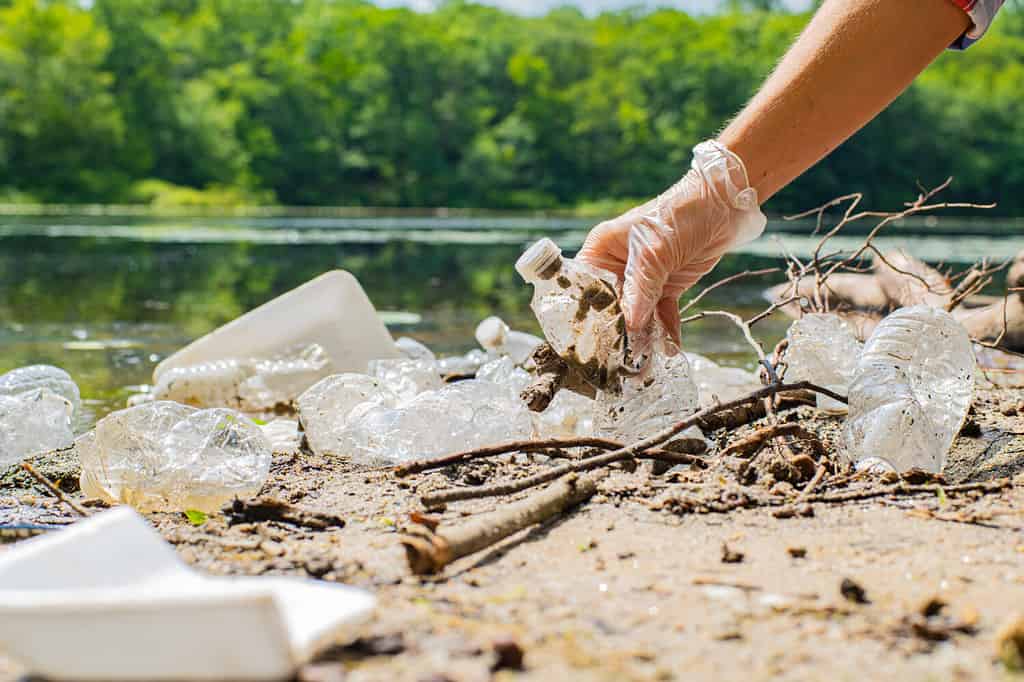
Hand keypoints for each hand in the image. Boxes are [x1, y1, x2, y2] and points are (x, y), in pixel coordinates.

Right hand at [577, 140, 765, 354]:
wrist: (725, 204)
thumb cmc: (680, 214)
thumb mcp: (656, 251)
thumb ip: (641, 288)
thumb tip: (631, 325)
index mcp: (601, 250)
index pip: (583, 287)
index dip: (584, 314)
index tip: (587, 342)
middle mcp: (616, 266)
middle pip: (609, 306)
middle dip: (616, 333)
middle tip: (619, 361)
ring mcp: (642, 278)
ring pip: (636, 315)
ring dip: (642, 337)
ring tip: (646, 363)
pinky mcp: (666, 286)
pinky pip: (661, 314)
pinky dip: (666, 331)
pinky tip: (669, 349)